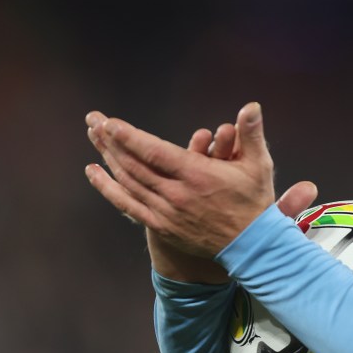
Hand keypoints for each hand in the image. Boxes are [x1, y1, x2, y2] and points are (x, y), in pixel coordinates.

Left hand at [85, 102, 314, 259]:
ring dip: (108, 158)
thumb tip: (252, 106)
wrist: (250, 246)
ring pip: (128, 182)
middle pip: (134, 165)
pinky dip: (108, 188)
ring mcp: (166, 212)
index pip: (155, 153)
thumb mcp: (258, 164)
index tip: (110, 123)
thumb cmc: (254, 200)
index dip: (130, 137)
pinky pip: (127, 205)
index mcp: (197, 176)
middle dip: (111, 141)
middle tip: (94, 120)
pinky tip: (93, 172)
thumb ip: (252, 133)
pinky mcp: (160, 226)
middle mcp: (176, 194)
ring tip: (93, 137)